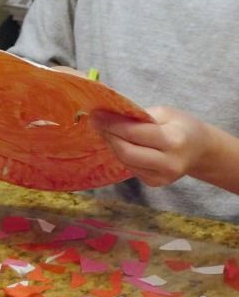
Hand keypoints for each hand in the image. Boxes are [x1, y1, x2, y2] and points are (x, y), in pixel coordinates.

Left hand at [89, 106, 211, 186]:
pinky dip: (120, 154)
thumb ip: (139, 116)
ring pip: (125, 161)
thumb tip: (109, 116)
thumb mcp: (165, 113)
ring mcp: (161, 177)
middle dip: (108, 136)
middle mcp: (169, 163)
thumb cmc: (181, 126)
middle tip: (96, 122)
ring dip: (112, 145)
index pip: (135, 133)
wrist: (200, 151)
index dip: (112, 124)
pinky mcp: (153, 183)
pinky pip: (129, 167)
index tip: (96, 114)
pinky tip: (118, 143)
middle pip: (126, 152)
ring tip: (106, 130)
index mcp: (174, 140)